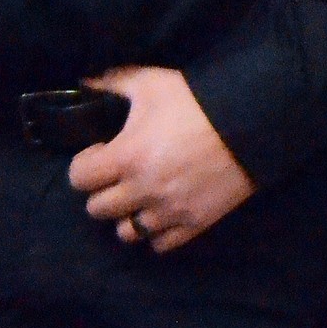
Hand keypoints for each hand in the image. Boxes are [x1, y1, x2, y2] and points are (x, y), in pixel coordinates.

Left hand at [67, 66, 253, 252]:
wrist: (247, 122)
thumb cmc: (193, 100)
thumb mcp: (149, 82)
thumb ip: (111, 83)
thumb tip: (84, 83)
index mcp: (126, 157)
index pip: (79, 178)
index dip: (84, 164)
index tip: (99, 152)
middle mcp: (142, 191)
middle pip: (97, 210)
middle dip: (102, 190)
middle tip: (117, 174)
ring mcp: (168, 212)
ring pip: (126, 233)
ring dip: (127, 215)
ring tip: (138, 196)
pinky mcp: (193, 225)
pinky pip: (159, 244)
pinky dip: (155, 231)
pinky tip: (161, 210)